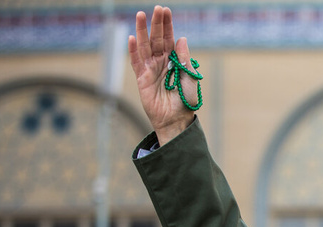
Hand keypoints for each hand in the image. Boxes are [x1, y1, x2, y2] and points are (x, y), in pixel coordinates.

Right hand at [129, 6, 196, 145]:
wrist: (176, 120)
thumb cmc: (185, 101)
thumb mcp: (190, 78)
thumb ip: (185, 59)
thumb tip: (181, 39)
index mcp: (174, 61)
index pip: (169, 39)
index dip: (167, 25)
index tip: (166, 11)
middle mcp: (161, 62)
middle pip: (157, 39)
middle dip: (156, 24)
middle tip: (157, 8)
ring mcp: (150, 69)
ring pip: (145, 46)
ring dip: (142, 31)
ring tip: (140, 15)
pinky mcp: (142, 79)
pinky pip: (136, 62)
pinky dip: (133, 50)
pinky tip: (132, 38)